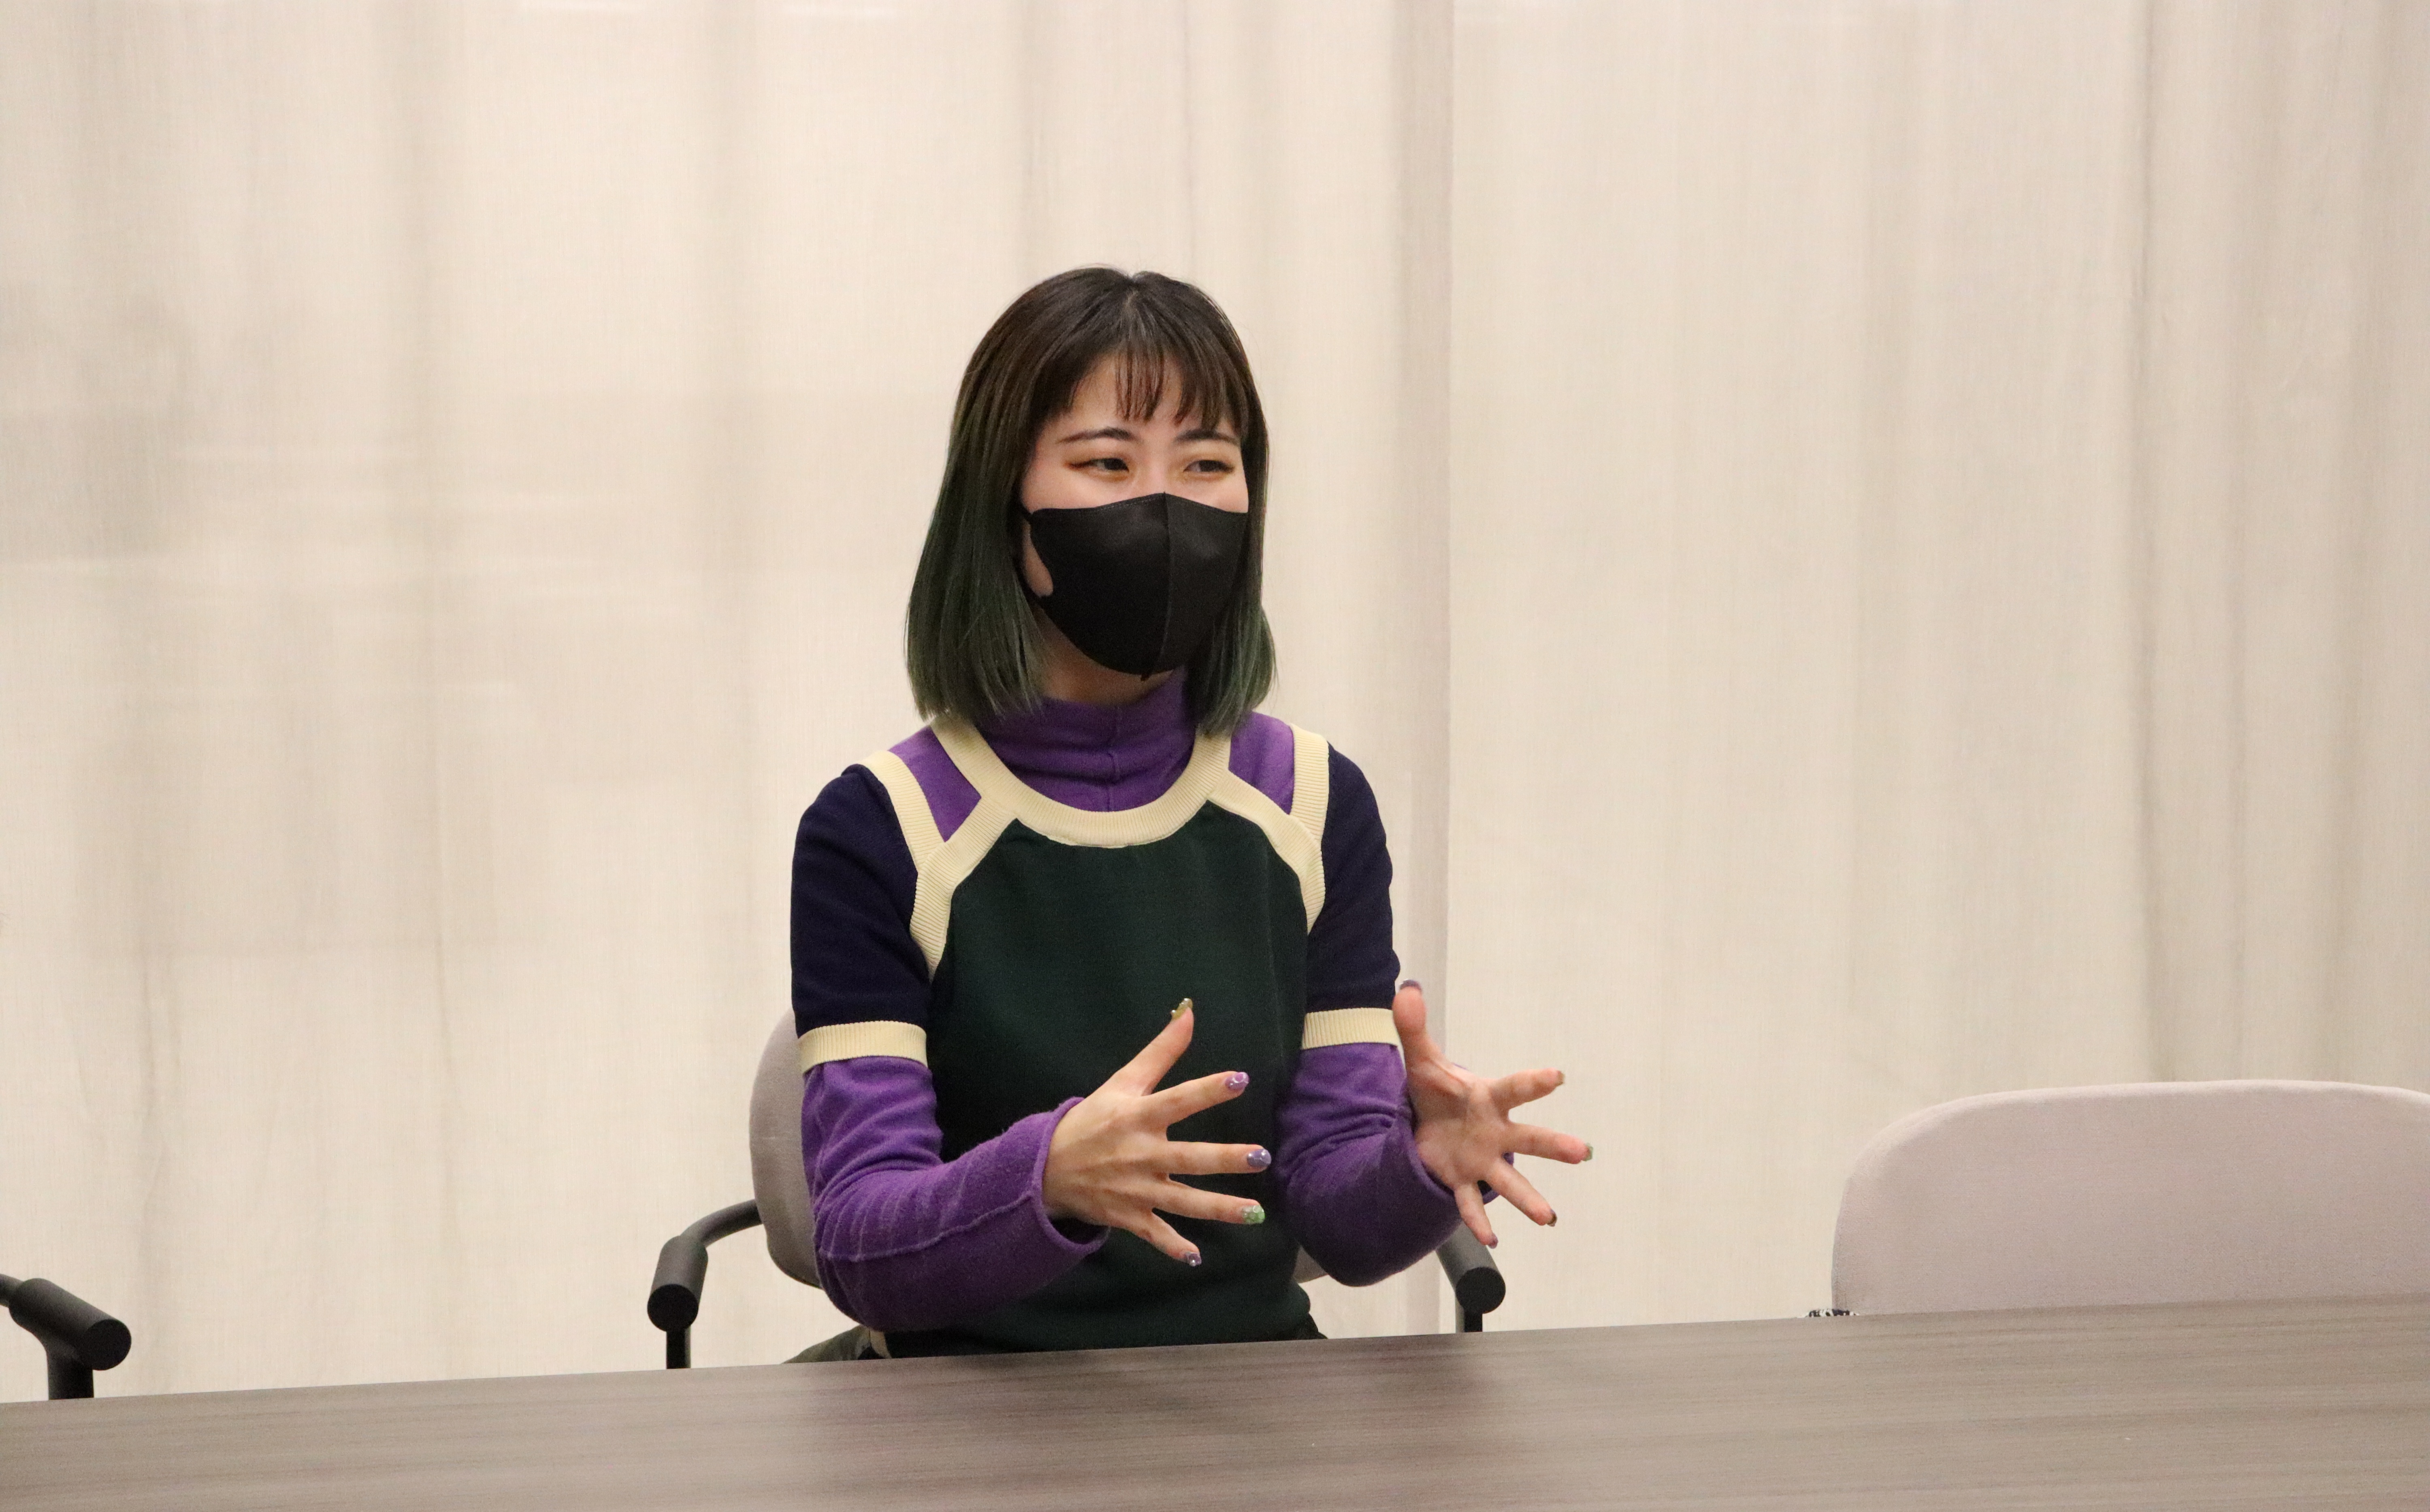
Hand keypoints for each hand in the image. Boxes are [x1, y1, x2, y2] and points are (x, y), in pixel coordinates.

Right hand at [1042, 1002, 1273, 1264]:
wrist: (1047, 1168)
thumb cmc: (1092, 1120)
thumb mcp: (1122, 1082)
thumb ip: (1160, 1052)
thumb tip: (1189, 1011)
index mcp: (1137, 1117)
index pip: (1178, 1099)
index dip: (1208, 1090)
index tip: (1240, 1080)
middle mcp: (1140, 1154)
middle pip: (1189, 1157)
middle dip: (1225, 1158)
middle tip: (1261, 1156)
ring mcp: (1136, 1189)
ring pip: (1183, 1202)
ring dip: (1219, 1208)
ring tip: (1255, 1213)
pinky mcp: (1129, 1216)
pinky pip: (1155, 1234)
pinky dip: (1173, 1247)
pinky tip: (1196, 1258)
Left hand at [1394, 981, 1591, 1246]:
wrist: (1429, 1124)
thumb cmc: (1437, 1091)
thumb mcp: (1422, 1060)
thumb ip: (1413, 1028)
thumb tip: (1404, 990)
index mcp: (1488, 1098)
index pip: (1514, 1088)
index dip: (1533, 1082)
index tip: (1557, 1076)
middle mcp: (1495, 1131)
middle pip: (1528, 1138)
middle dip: (1554, 1144)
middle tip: (1583, 1153)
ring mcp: (1482, 1159)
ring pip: (1509, 1179)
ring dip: (1529, 1198)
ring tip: (1548, 1218)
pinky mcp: (1463, 1180)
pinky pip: (1470, 1203)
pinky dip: (1479, 1221)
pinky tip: (1491, 1240)